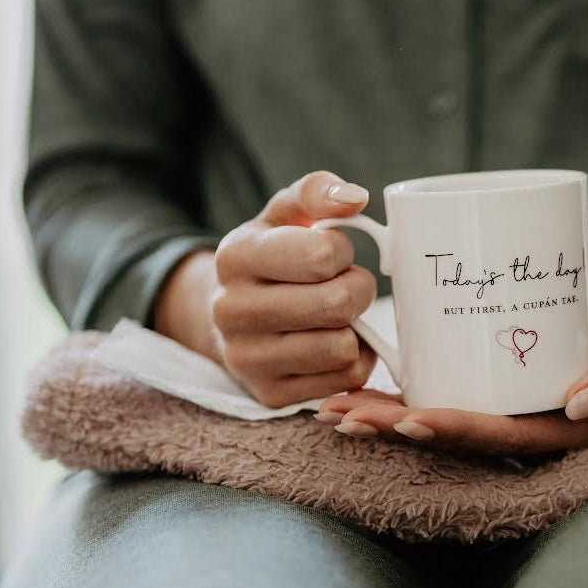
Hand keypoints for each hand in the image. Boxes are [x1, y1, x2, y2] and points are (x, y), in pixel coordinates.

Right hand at [154, 171, 377, 406]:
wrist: (236, 315)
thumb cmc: (275, 256)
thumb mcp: (286, 215)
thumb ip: (318, 192)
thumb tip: (355, 198)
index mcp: (235, 256)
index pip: (322, 255)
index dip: (342, 251)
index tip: (334, 253)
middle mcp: (230, 310)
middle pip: (338, 304)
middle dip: (357, 289)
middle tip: (348, 286)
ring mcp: (246, 358)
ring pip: (342, 347)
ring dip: (356, 329)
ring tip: (337, 315)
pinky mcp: (270, 394)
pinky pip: (344, 379)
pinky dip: (353, 360)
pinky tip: (334, 342)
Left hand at [315, 295, 587, 454]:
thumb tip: (580, 403)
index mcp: (559, 431)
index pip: (500, 437)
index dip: (453, 431)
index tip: (409, 421)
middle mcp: (523, 428)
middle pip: (453, 434)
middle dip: (396, 427)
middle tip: (342, 415)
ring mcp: (505, 411)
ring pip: (439, 418)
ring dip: (385, 417)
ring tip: (331, 409)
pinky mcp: (492, 387)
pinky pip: (444, 394)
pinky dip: (403, 393)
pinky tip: (360, 385)